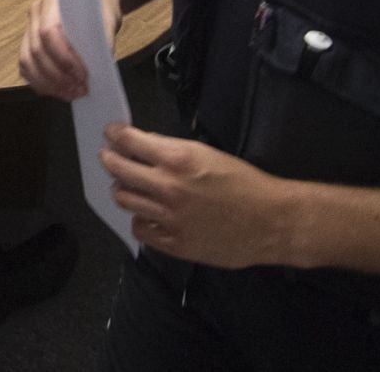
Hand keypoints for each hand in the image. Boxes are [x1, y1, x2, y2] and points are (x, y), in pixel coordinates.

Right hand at [17, 0, 119, 100]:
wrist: (94, 4)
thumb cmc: (100, 14)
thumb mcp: (106, 25)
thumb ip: (99, 45)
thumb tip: (94, 73)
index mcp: (52, 2)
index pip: (48, 32)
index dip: (63, 58)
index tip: (82, 75)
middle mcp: (35, 14)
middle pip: (36, 51)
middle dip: (57, 76)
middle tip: (79, 90)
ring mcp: (28, 29)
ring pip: (27, 62)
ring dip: (49, 84)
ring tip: (71, 94)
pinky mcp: (27, 45)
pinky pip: (26, 68)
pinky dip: (41, 83)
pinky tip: (58, 91)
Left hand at [100, 124, 297, 269]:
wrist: (271, 221)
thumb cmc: (245, 183)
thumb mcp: (207, 153)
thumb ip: (171, 149)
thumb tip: (144, 144)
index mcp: (177, 159)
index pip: (129, 142)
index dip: (115, 135)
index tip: (110, 134)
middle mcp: (168, 187)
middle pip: (118, 171)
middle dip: (109, 159)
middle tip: (109, 157)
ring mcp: (169, 218)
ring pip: (124, 200)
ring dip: (122, 189)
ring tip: (128, 186)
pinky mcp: (174, 244)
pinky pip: (141, 229)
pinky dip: (140, 219)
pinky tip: (148, 214)